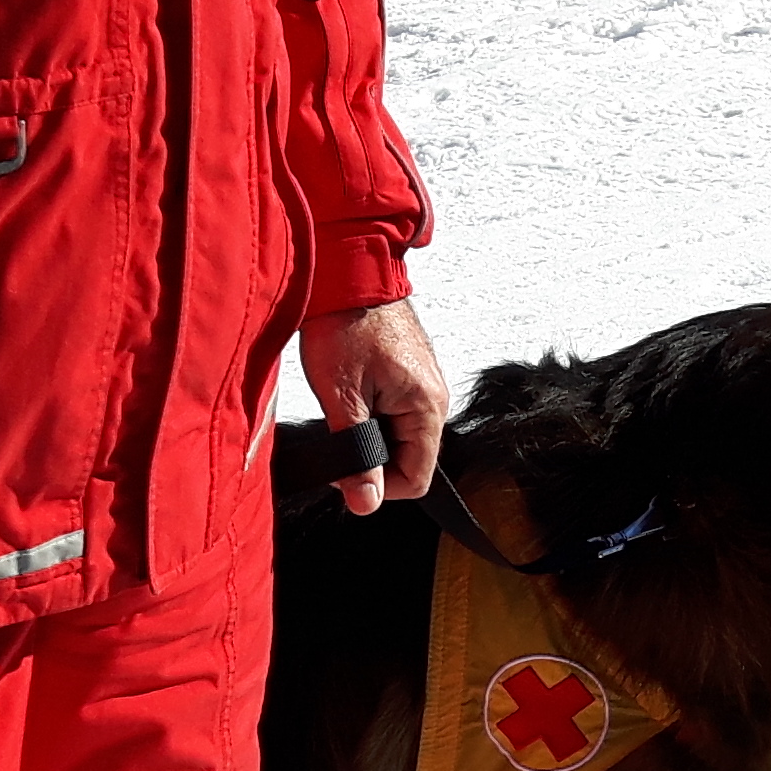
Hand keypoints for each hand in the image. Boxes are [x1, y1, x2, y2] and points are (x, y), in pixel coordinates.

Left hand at [298, 299, 448, 516]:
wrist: (348, 268)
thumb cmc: (345, 320)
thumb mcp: (341, 395)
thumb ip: (355, 453)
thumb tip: (365, 502)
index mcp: (427, 406)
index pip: (415, 479)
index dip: (377, 487)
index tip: (343, 473)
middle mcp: (435, 397)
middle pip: (408, 459)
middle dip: (370, 456)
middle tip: (336, 432)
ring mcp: (424, 384)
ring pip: (398, 436)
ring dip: (367, 433)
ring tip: (342, 404)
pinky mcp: (410, 373)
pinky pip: (395, 411)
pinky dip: (370, 412)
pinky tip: (350, 391)